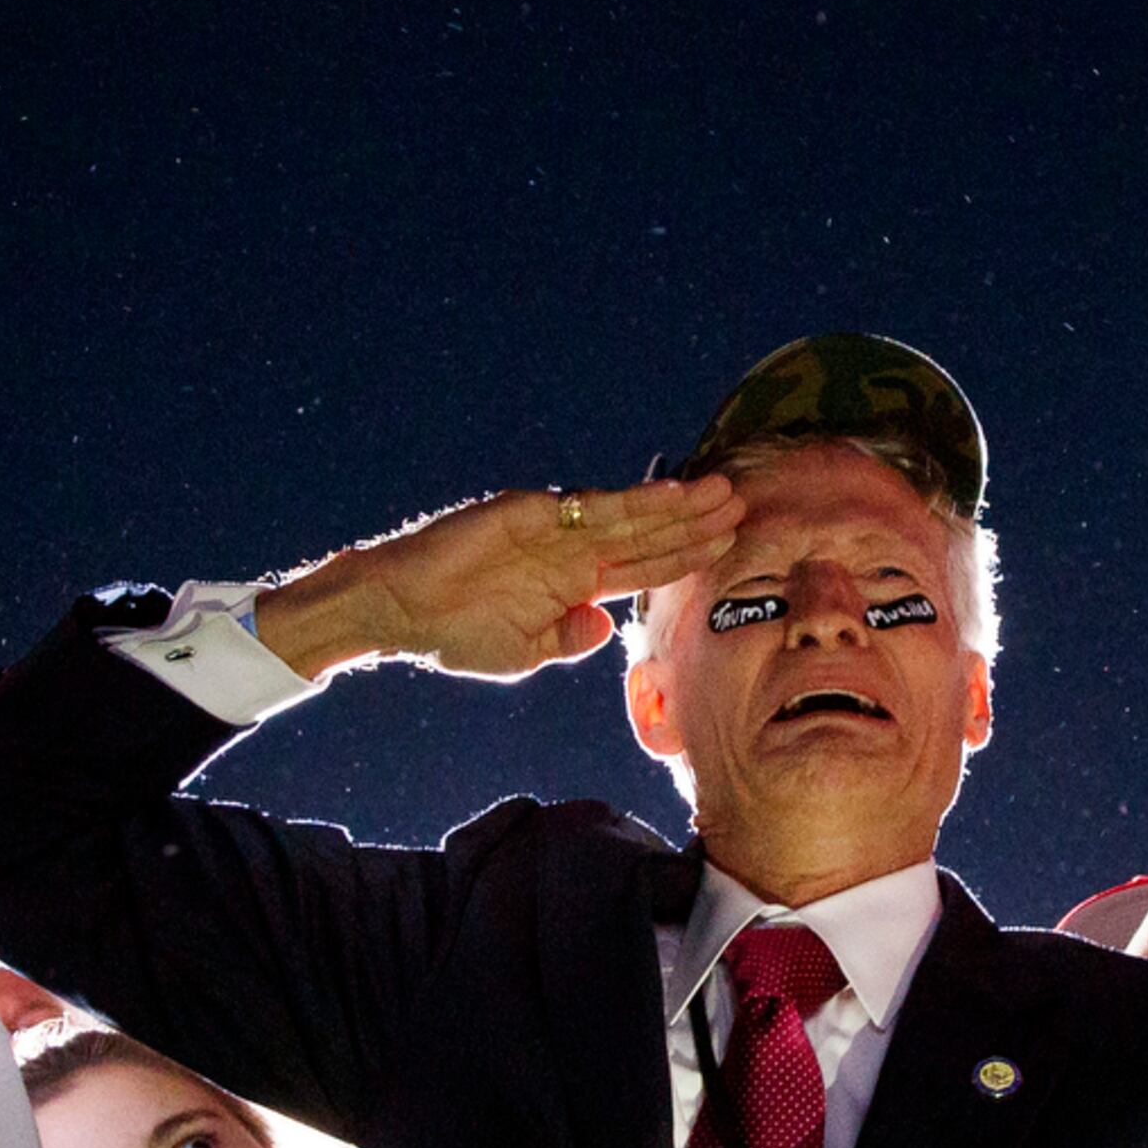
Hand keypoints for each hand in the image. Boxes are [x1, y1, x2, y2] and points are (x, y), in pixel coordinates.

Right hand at [255, 477, 741, 680]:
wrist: (400, 612)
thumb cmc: (454, 635)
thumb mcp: (521, 653)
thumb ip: (565, 639)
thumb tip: (605, 626)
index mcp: (574, 586)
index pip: (644, 567)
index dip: (686, 556)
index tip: (730, 547)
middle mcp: (573, 553)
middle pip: (650, 536)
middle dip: (697, 524)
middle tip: (747, 506)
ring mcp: (556, 530)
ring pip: (632, 517)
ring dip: (680, 507)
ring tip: (725, 494)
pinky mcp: (533, 514)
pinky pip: (593, 509)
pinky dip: (636, 502)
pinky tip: (672, 495)